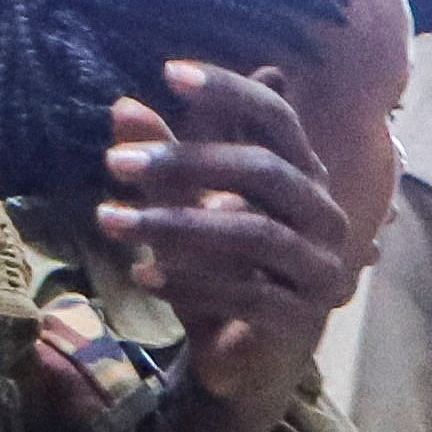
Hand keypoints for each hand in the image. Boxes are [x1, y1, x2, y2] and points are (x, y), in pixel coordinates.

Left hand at [97, 66, 360, 407]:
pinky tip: (141, 277)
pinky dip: (189, 284)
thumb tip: (123, 106)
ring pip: (252, 233)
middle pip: (265, 171)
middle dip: (186, 161)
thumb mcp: (185, 210)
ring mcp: (320, 269)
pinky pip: (248, 295)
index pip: (278, 120)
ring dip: (173, 226)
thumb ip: (166, 163)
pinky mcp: (302, 319)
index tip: (169, 72)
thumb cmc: (221, 272)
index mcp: (303, 177)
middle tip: (115, 163)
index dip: (230, 92)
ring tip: (108, 221)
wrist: (244, 359)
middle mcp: (323, 216)